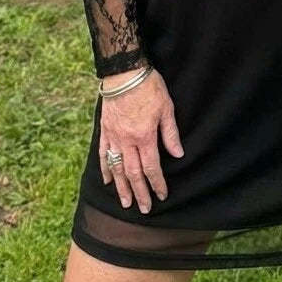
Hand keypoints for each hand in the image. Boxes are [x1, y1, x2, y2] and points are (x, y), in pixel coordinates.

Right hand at [99, 67, 183, 213]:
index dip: (157, 183)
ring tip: (125, 203)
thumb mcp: (166, 107)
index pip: (151, 167)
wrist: (124, 71)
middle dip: (140, 192)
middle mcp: (127, 140)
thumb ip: (170, 133)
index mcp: (144, 136)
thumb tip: (178, 154)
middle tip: (144, 209)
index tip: (162, 195)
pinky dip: (105, 169)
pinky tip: (108, 181)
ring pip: (117, 168)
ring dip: (121, 187)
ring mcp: (113, 136)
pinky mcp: (105, 129)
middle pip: (133, 173)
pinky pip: (103, 154)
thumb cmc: (149, 86)